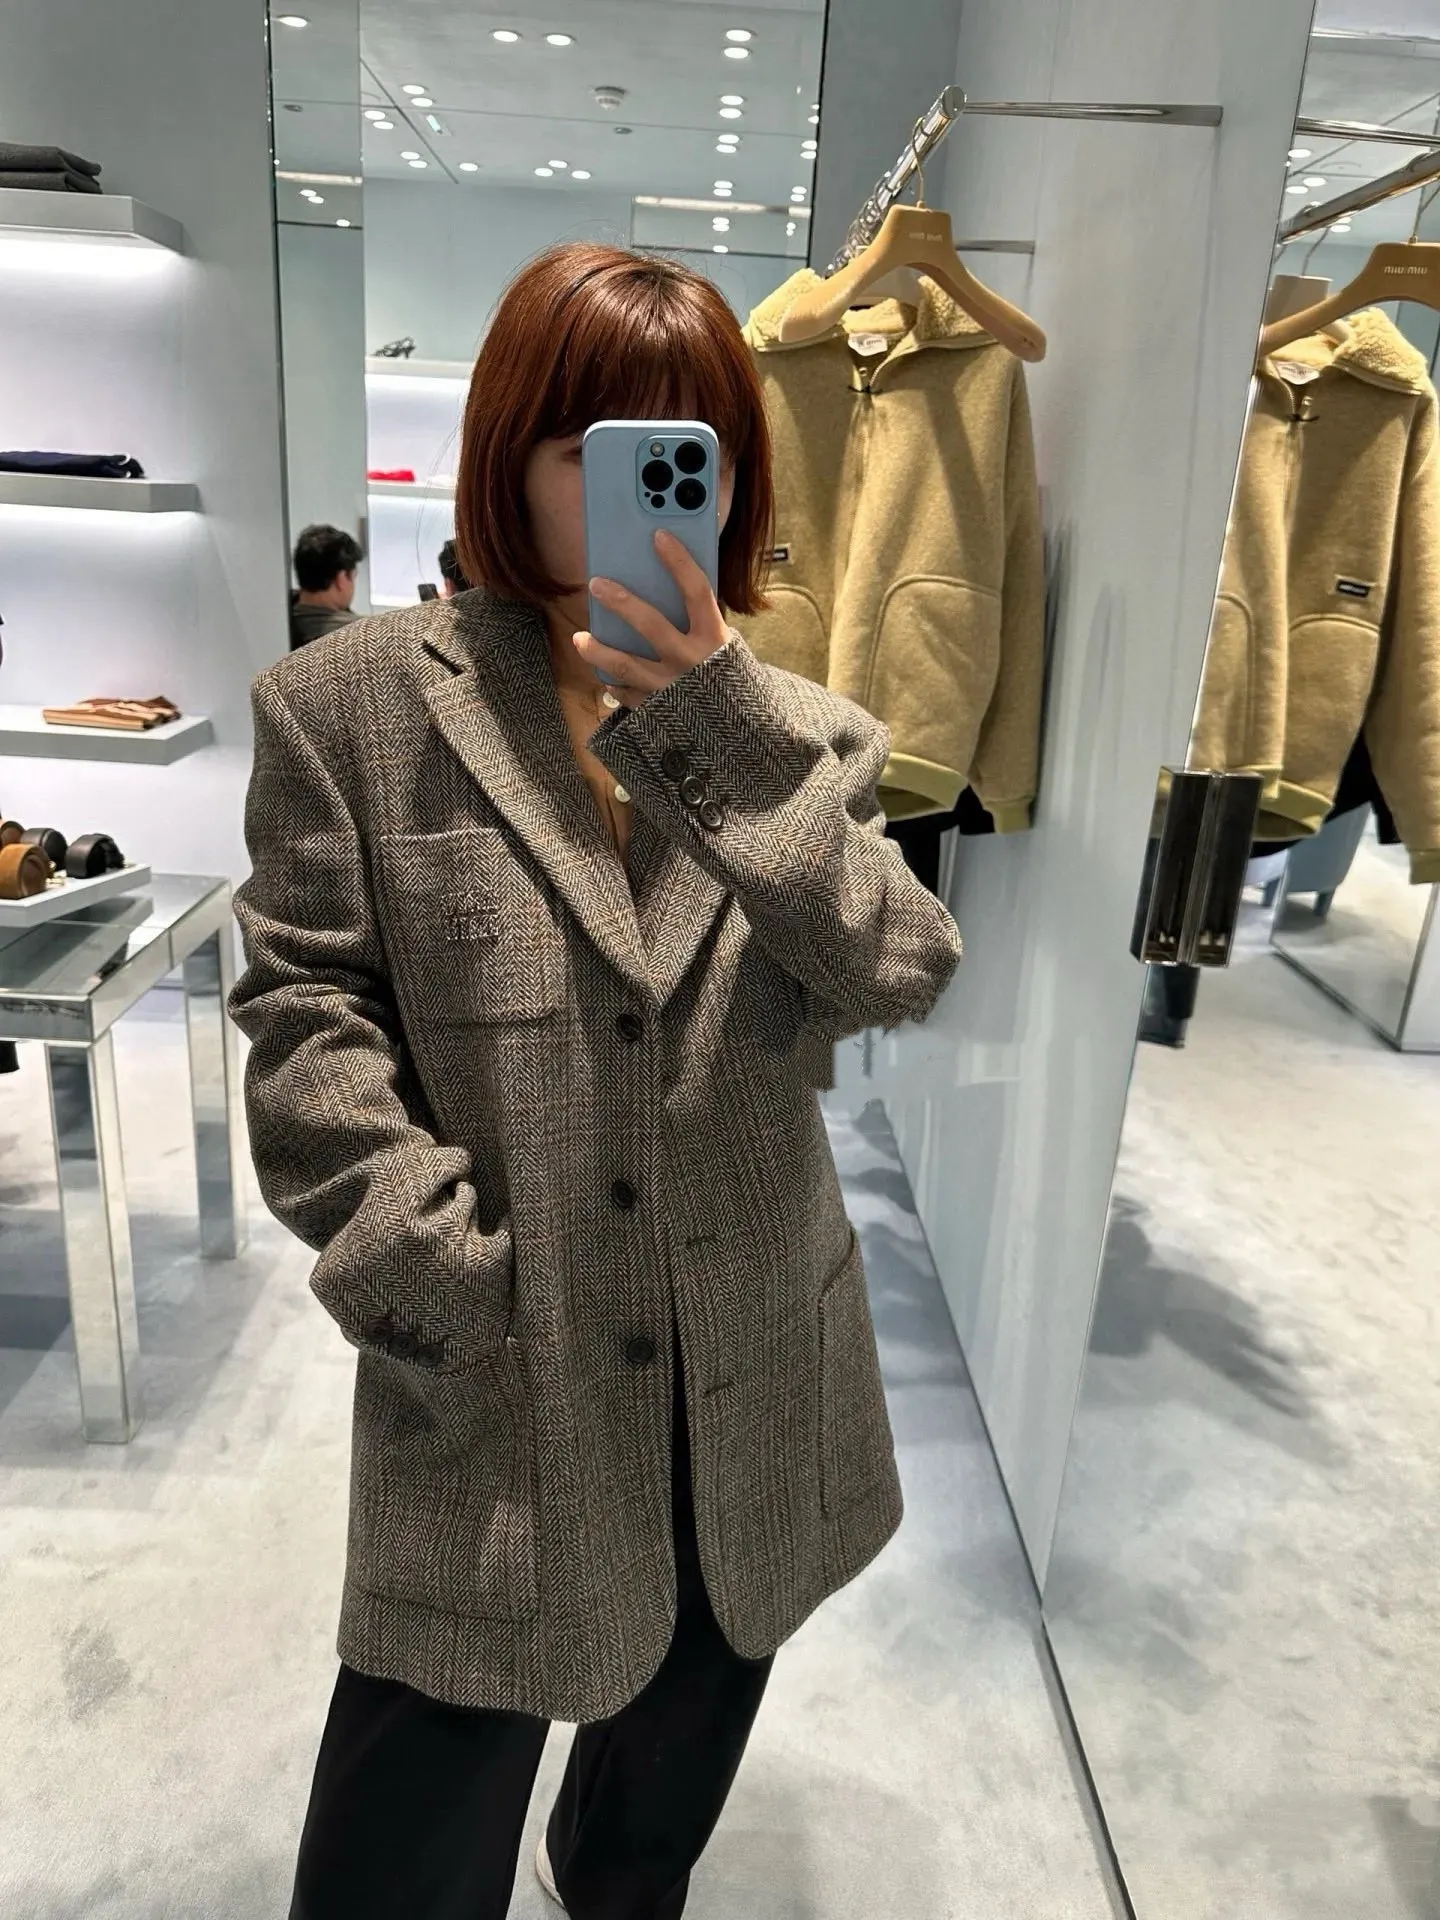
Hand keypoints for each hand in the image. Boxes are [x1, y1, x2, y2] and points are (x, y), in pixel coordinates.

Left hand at [572, 530, 728, 708]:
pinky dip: (613, 683)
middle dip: (621, 601)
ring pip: (624, 665)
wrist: (737, 735)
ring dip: (598, 651)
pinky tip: (603, 674)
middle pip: (650, 624)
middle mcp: (691, 662)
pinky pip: (626, 694)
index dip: (678, 561)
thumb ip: (701, 623)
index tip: (659, 536)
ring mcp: (671, 689)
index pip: (696, 591)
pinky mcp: (656, 713)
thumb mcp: (723, 648)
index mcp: (714, 639)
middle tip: (596, 584)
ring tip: (580, 638)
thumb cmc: (726, 681)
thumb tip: (666, 588)